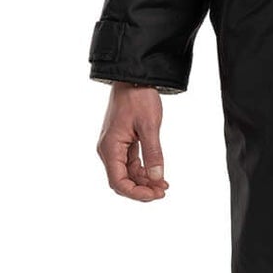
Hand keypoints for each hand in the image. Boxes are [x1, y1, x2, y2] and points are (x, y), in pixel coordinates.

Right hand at [97, 82, 170, 200]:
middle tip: (162, 192)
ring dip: (144, 182)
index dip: (136, 193)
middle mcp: (109, 150)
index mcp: (110, 148)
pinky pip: (130, 163)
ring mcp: (115, 147)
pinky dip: (143, 171)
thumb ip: (153, 153)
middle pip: (121, 181)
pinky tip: (157, 176)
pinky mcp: (122, 142)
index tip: (155, 195)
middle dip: (141, 190)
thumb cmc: (138, 98)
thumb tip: (157, 178)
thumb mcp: (149, 126)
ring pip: (127, 174)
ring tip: (163, 186)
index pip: (118, 182)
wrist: (133, 78)